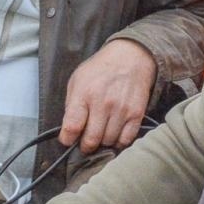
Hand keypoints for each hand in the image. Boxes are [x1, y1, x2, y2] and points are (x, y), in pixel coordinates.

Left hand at [60, 38, 156, 152]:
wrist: (130, 58)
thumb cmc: (101, 69)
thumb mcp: (78, 79)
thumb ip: (72, 104)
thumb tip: (70, 128)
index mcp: (84, 93)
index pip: (72, 127)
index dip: (67, 139)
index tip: (68, 140)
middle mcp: (103, 103)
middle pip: (91, 140)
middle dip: (85, 146)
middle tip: (85, 143)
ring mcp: (121, 110)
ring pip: (108, 142)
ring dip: (103, 143)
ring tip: (101, 134)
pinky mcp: (136, 114)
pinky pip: (126, 140)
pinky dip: (118, 142)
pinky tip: (114, 134)